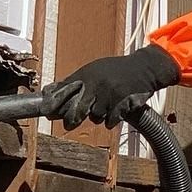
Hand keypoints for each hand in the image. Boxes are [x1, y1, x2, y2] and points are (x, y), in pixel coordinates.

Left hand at [46, 43, 180, 127]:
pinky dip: (112, 119)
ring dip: (99, 115)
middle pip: (78, 111)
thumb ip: (73, 81)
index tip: (47, 113)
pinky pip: (110, 121)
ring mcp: (110, 95)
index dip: (54, 104)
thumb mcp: (93, 70)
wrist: (144, 68)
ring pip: (96, 117)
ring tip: (106, 103)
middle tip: (70, 123)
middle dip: (73, 119)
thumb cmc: (116, 70)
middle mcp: (97, 84)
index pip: (65, 92)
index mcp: (87, 75)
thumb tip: (48, 91)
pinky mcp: (123, 104)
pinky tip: (116, 108)